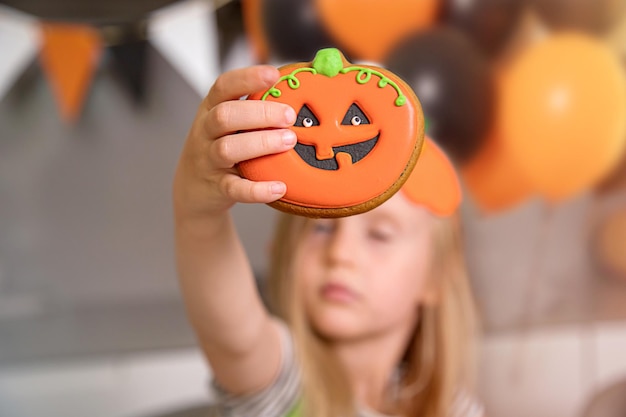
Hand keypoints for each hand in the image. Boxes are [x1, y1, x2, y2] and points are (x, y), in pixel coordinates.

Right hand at [173, 66, 296, 219]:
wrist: (193, 190)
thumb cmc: (219, 149)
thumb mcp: (227, 125)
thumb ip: (252, 110)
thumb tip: (296, 96)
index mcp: (211, 110)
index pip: (224, 86)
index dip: (247, 78)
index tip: (274, 74)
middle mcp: (206, 132)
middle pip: (225, 115)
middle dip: (259, 113)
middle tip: (289, 116)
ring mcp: (208, 161)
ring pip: (227, 148)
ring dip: (260, 143)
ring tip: (288, 141)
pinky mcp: (217, 188)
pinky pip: (235, 189)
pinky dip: (257, 189)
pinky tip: (279, 187)